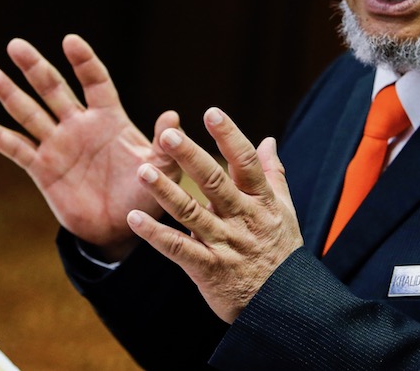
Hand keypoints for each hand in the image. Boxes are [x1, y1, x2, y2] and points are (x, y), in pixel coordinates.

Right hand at [0, 35, 180, 260]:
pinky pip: (17, 149)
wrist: (118, 230)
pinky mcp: (42, 169)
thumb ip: (164, 146)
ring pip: (30, 113)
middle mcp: (79, 125)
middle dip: (35, 67)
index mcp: (109, 118)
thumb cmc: (144, 195)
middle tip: (16, 45)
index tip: (70, 40)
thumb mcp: (161, 171)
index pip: (95, 81)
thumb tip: (172, 117)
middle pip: (54, 89)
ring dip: (10, 95)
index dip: (83, 61)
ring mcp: (58, 145)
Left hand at [126, 107, 302, 322]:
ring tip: (142, 170)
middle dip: (190, 157)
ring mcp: (225, 244)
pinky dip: (156, 235)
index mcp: (261, 201)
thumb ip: (273, 174)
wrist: (283, 306)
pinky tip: (134, 219)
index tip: (211, 112)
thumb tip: (268, 139)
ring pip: (191, 214)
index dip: (229, 136)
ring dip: (165, 191)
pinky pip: (178, 250)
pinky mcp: (208, 269)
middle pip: (214, 183)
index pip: (245, 163)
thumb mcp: (284, 211)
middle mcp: (242, 219)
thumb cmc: (281, 252)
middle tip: (167, 135)